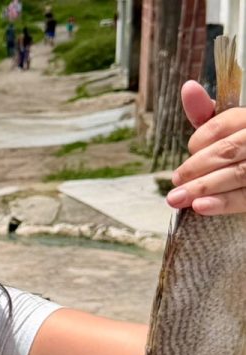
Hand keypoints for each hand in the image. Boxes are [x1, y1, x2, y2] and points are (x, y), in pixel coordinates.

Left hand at [168, 79, 245, 214]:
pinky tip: (200, 207)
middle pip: (229, 151)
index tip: (189, 150)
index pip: (225, 124)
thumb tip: (188, 87)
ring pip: (238, 173)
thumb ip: (206, 114)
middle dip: (196, 168)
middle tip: (174, 182)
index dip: (201, 139)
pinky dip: (223, 203)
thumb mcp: (226, 127)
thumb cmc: (239, 146)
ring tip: (176, 199)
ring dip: (203, 188)